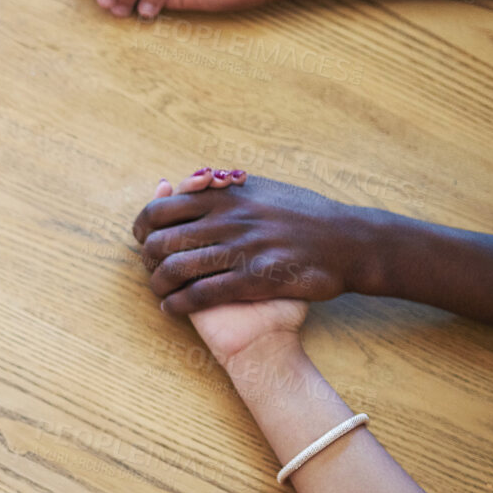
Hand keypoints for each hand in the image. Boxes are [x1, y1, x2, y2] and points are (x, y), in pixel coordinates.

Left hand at [138, 175, 310, 370]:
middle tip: (150, 270)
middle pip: (162, 241)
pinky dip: (178, 305)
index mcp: (226, 196)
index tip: (142, 239)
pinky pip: (201, 295)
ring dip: (158, 285)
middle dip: (147, 260)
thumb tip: (183, 183)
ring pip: (177, 269)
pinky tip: (172, 309)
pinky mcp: (256, 279)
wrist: (350, 241)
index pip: (161, 208)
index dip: (143, 227)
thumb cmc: (304, 214)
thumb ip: (221, 187)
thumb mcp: (262, 189)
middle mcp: (229, 220)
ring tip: (159, 292)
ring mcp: (242, 249)